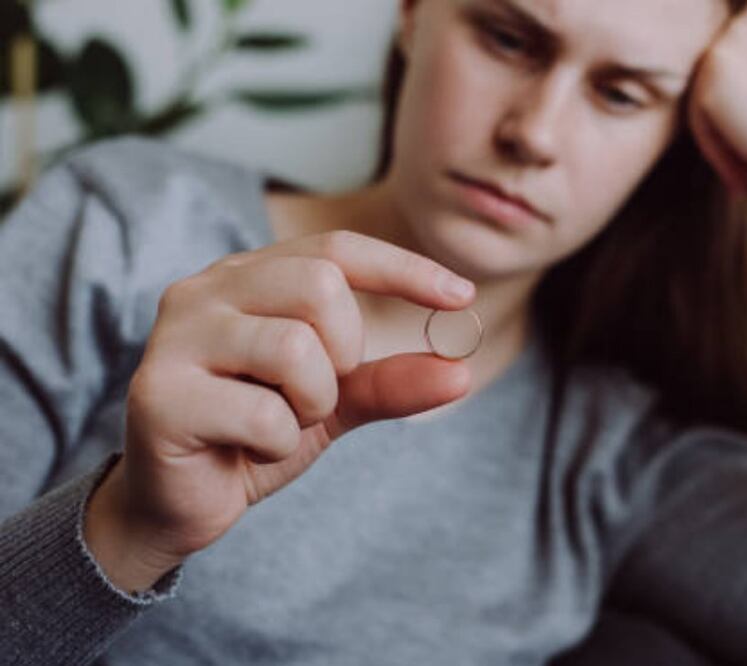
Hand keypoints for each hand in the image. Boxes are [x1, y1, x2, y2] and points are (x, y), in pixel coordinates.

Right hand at [85, 231, 475, 590]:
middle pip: (319, 286)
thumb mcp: (334, 402)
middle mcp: (205, 290)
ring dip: (311, 403)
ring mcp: (175, 337)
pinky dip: (276, 443)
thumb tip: (462, 373)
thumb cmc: (253, 435)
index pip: (337, 250)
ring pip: (294, 347)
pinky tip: (245, 449)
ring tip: (279, 423)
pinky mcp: (159, 394)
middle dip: (344, 353)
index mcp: (247, 277)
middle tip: (315, 395)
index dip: (404, 269)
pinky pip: (263, 414)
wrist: (179, 503)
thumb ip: (390, 382)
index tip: (463, 296)